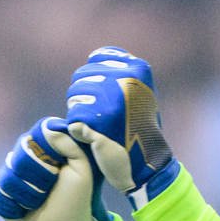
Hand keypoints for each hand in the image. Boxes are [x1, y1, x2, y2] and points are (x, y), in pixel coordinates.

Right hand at [0, 117, 112, 220]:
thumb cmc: (76, 199)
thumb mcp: (82, 169)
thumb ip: (70, 145)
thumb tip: (48, 128)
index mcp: (42, 153)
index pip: (33, 137)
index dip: (42, 150)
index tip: (55, 165)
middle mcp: (23, 162)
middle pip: (19, 154)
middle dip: (37, 173)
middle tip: (49, 186)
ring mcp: (10, 179)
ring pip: (7, 174)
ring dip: (26, 190)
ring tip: (37, 200)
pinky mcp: (1, 197)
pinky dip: (11, 201)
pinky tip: (23, 207)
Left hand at [64, 46, 179, 205]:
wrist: (147, 164)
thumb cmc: (139, 127)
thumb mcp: (141, 93)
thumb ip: (122, 72)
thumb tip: (95, 55)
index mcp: (136, 69)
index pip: (97, 59)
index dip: (94, 77)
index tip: (103, 96)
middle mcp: (123, 81)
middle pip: (81, 77)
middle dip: (83, 95)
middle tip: (97, 115)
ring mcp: (109, 101)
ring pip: (74, 97)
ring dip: (78, 112)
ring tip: (95, 125)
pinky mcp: (96, 122)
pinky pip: (72, 119)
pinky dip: (77, 130)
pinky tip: (92, 138)